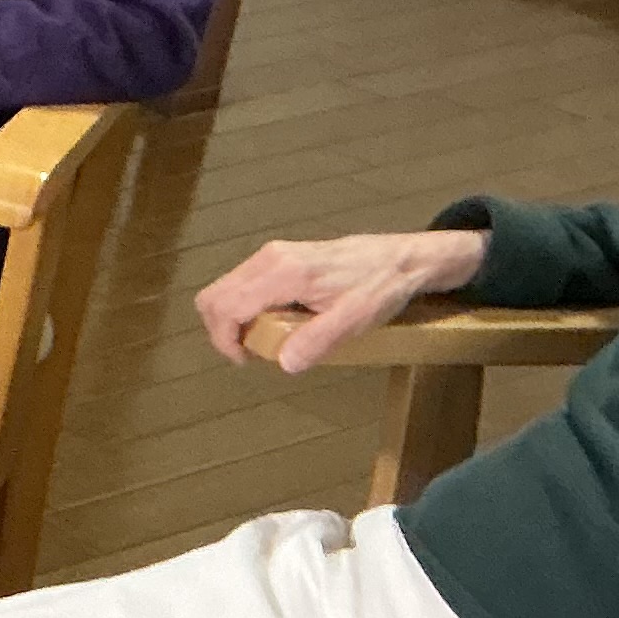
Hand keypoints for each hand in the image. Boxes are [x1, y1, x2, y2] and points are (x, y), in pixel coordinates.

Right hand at [195, 228, 487, 374]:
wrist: (404, 257)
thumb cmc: (382, 286)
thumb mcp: (356, 318)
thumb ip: (319, 340)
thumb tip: (284, 363)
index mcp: (284, 273)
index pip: (226, 306)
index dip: (224, 340)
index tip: (247, 361)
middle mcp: (270, 259)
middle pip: (214, 296)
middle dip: (222, 331)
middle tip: (251, 352)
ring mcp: (272, 254)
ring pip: (225, 289)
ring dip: (232, 320)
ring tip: (264, 339)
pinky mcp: (279, 256)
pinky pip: (242, 284)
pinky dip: (244, 307)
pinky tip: (273, 320)